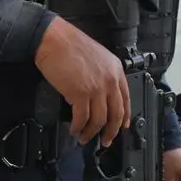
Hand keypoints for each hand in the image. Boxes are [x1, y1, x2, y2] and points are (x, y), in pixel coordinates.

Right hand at [34, 17, 130, 146]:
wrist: (54, 39)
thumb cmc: (70, 44)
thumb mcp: (97, 57)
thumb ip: (102, 75)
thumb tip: (98, 97)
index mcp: (115, 69)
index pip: (126, 99)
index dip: (124, 117)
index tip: (122, 127)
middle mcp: (110, 80)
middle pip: (115, 113)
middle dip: (110, 131)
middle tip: (105, 140)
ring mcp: (96, 88)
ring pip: (99, 120)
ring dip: (91, 133)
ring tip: (84, 137)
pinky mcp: (80, 94)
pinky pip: (82, 118)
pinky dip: (78, 127)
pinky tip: (74, 129)